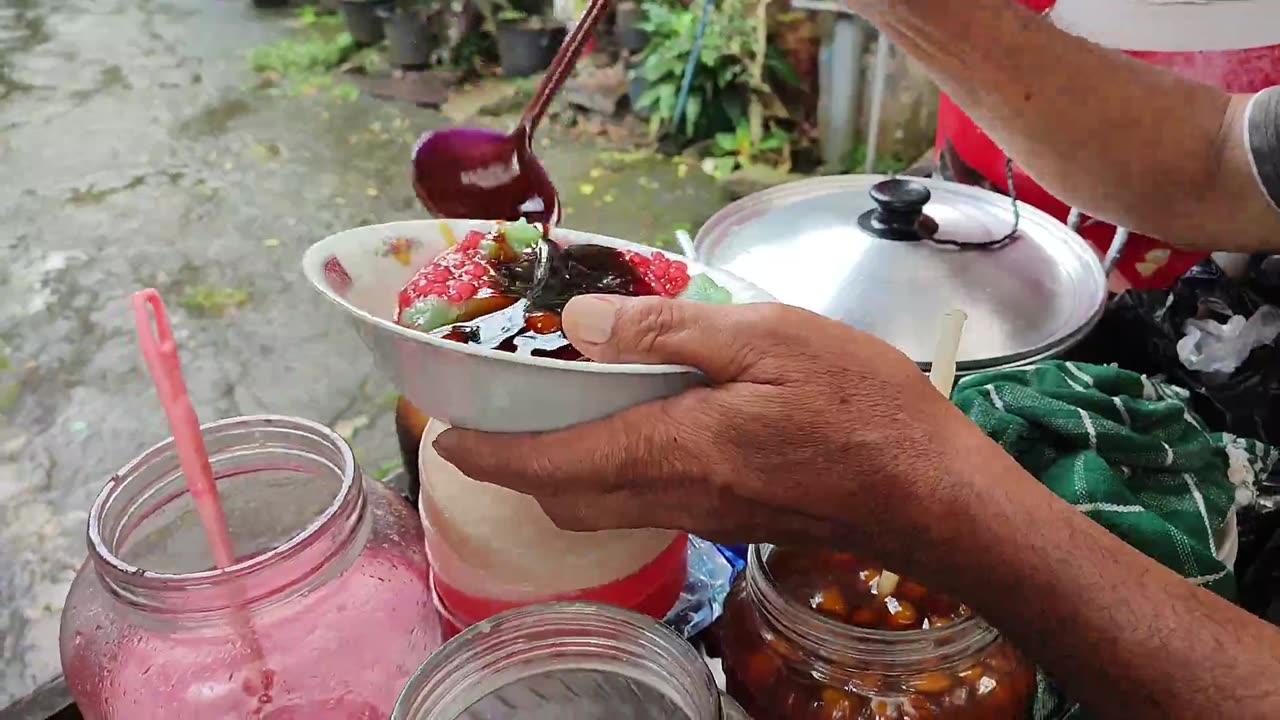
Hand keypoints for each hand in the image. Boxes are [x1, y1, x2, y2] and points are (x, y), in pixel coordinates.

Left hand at [434, 295, 982, 562]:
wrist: (934, 494)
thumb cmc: (861, 407)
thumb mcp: (767, 337)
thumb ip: (668, 333)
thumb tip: (582, 325)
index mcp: (670, 450)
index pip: (546, 464)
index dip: (486, 454)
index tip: (444, 435)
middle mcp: (674, 497)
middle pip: (565, 499)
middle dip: (517, 466)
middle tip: (500, 413)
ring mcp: (705, 516)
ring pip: (604, 506)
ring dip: (565, 471)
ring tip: (562, 410)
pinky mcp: (732, 519)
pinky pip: (648, 502)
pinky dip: (616, 471)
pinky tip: (645, 422)